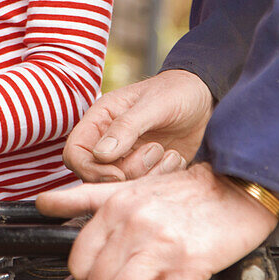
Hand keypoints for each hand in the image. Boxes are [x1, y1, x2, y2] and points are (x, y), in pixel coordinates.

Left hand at [37, 164, 277, 279]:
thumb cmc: (184, 193)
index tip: (111, 272)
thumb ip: (84, 197)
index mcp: (115, 206)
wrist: (237, 189)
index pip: (77, 261)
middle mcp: (133, 223)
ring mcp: (161, 244)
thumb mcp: (129, 187)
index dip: (91, 276)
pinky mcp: (191, 264)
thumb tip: (42, 203)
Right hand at [62, 70, 213, 181]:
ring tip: (167, 152)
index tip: (118, 173)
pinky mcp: (147, 170)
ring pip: (121, 186)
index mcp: (100, 120)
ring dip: (147, 175)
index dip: (90, 170)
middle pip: (96, 176)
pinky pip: (144, 188)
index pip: (74, 154)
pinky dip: (161, 178)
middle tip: (154, 151)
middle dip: (126, 173)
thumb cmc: (175, 91)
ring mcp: (127, 158)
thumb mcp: (153, 104)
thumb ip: (126, 127)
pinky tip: (175, 158)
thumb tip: (100, 154)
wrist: (204, 99)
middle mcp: (108, 142)